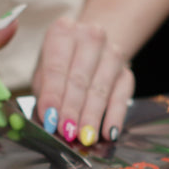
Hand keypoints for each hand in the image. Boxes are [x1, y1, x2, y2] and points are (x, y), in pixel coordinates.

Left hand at [33, 17, 133, 144]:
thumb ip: (45, 94)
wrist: (89, 46)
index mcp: (62, 32)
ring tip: (85, 137)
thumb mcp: (42, 72)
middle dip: (72, 110)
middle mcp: (90, 36)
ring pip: (101, 89)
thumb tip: (50, 120)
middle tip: (67, 132)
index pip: (57, 68)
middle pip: (80, 80)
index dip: (53, 96)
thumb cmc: (59, 64)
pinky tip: (109, 133)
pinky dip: (115, 116)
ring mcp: (112, 52)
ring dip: (92, 116)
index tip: (50, 119)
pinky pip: (122, 96)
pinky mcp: (126, 71)